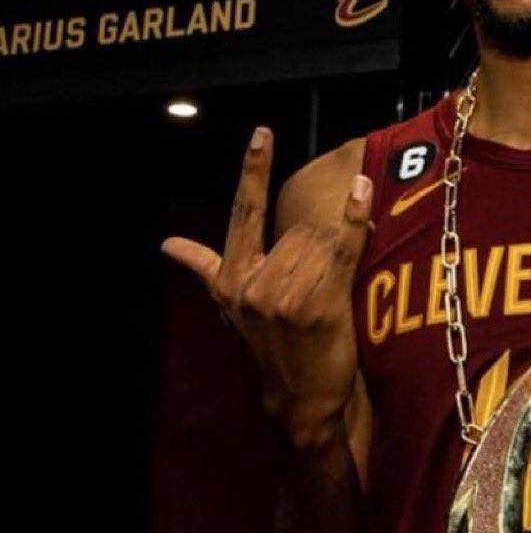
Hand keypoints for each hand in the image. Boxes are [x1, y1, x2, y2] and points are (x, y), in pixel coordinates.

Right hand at [161, 126, 373, 446]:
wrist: (300, 398)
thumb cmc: (272, 347)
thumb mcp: (231, 306)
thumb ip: (205, 268)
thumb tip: (166, 246)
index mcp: (232, 278)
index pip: (243, 212)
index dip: (253, 171)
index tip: (262, 135)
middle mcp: (253, 285)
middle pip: (297, 229)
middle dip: (320, 241)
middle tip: (327, 273)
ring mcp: (285, 297)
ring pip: (320, 243)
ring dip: (337, 252)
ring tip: (335, 288)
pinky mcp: (319, 306)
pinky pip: (341, 250)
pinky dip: (354, 219)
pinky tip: (362, 191)